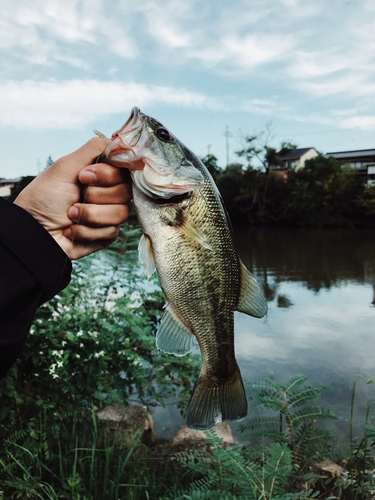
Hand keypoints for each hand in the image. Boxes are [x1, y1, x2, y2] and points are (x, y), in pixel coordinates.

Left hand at [14, 138, 130, 259]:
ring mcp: (108, 215)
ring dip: (90, 214)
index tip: (84, 175)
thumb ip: (94, 149)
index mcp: (99, 175)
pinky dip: (87, 230)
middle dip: (97, 194)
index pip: (124, 169)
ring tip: (70, 214)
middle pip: (126, 191)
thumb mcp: (66, 166)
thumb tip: (121, 140)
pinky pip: (111, 231)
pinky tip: (71, 230)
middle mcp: (107, 194)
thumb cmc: (44, 197)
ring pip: (121, 213)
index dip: (109, 174)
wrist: (33, 231)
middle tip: (77, 194)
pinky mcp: (106, 235)